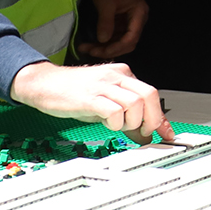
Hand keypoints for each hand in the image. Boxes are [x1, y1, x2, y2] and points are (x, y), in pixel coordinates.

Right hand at [9, 60, 173, 142]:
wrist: (43, 83)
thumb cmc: (74, 92)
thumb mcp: (106, 102)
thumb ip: (127, 115)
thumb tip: (146, 134)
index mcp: (123, 74)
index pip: (151, 94)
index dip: (161, 117)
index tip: (166, 133)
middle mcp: (116, 76)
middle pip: (149, 95)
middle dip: (151, 119)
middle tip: (143, 132)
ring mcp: (103, 85)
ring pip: (134, 103)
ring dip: (132, 121)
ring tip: (120, 126)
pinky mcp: (89, 97)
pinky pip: (113, 110)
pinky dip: (116, 122)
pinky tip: (108, 123)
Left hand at [76, 0, 149, 58]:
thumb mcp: (106, 3)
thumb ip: (105, 23)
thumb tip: (102, 41)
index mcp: (139, 14)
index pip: (131, 38)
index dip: (117, 47)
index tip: (100, 51)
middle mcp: (137, 20)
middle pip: (127, 43)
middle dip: (110, 49)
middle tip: (91, 51)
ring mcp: (129, 21)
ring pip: (120, 41)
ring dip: (105, 47)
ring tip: (87, 48)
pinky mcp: (120, 21)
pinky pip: (114, 36)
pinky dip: (104, 42)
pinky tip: (92, 44)